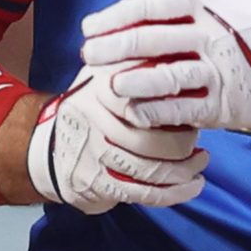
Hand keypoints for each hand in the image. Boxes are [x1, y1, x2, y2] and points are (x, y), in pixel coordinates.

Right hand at [26, 63, 207, 213]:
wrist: (50, 147)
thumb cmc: (95, 107)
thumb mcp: (107, 73)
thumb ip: (140, 63)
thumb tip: (187, 57)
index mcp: (98, 85)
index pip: (142, 96)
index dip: (174, 105)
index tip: (194, 105)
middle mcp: (91, 118)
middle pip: (146, 137)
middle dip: (182, 143)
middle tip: (199, 140)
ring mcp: (91, 153)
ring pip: (147, 169)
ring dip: (182, 171)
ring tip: (200, 162)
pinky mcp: (95, 183)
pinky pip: (140, 193)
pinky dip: (172, 193)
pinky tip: (191, 186)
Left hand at [80, 0, 250, 130]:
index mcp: (204, 1)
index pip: (153, 4)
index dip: (118, 14)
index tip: (91, 25)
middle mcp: (210, 34)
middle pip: (153, 39)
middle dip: (115, 48)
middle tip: (88, 55)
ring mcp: (219, 70)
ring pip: (168, 76)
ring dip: (136, 81)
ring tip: (112, 84)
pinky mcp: (225, 103)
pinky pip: (185, 108)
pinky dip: (157, 110)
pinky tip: (136, 109)